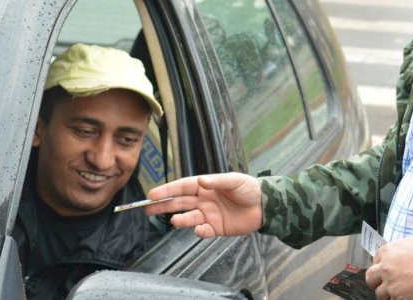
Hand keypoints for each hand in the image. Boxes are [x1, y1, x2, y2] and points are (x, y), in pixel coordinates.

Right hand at [144, 173, 261, 237]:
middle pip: (179, 203)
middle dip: (163, 206)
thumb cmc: (249, 189)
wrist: (265, 206)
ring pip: (189, 218)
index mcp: (206, 186)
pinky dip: (200, 231)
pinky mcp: (216, 228)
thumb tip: (201, 180)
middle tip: (147, 209)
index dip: (167, 190)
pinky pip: (204, 231)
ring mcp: (209, 214)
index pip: (182, 188)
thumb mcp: (234, 180)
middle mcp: (204, 200)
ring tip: (174, 221)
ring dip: (180, 220)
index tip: (153, 194)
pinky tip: (200, 230)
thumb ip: (217, 181)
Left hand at [365, 237, 412, 299]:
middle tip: (385, 283)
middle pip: (371, 277)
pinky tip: (405, 296)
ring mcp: (390, 285)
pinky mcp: (397, 298)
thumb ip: (402, 250)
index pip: (376, 259)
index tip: (387, 269)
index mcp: (388, 252)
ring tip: (399, 292)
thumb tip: (401, 255)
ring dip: (387, 293)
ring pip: (380, 293)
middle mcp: (385, 268)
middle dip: (376, 281)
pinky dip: (397, 299)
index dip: (382, 265)